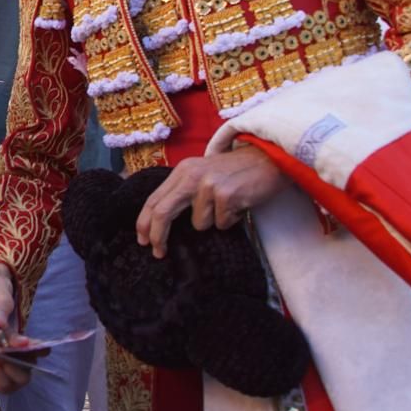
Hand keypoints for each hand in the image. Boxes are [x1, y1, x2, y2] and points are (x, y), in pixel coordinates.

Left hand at [135, 144, 288, 258]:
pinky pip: (221, 223)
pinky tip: (240, 205)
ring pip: (199, 223)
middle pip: (163, 212)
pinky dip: (231, 221)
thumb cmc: (235, 172)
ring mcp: (209, 185)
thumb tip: (161, 221)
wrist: (268, 158)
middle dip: (158, 236)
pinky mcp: (226, 195)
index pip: (155, 199)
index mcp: (183, 171)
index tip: (142, 240)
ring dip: (214, 222)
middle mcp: (191, 175)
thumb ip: (184, 192)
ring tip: (228, 206)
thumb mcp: (203, 175)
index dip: (145, 222)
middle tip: (158, 252)